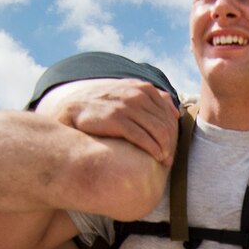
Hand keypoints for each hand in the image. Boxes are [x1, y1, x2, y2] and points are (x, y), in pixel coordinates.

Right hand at [55, 78, 177, 162]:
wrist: (74, 107)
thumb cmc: (104, 105)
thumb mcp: (127, 93)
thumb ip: (151, 98)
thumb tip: (175, 111)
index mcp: (142, 88)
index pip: (167, 110)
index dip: (173, 129)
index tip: (173, 144)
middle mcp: (136, 95)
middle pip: (164, 122)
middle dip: (170, 142)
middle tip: (170, 157)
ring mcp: (126, 106)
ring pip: (157, 130)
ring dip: (164, 148)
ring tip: (164, 160)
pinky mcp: (116, 120)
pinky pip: (142, 137)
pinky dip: (153, 149)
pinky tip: (155, 157)